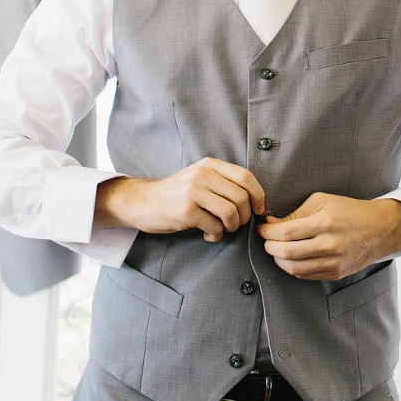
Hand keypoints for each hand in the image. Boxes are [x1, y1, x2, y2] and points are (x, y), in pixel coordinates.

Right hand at [95, 158, 265, 242]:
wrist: (141, 202)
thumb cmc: (176, 194)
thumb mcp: (199, 178)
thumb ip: (223, 182)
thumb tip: (255, 201)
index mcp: (209, 165)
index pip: (246, 177)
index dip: (258, 195)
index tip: (257, 209)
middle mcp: (202, 174)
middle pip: (241, 197)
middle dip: (244, 217)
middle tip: (234, 225)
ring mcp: (193, 192)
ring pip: (231, 212)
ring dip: (232, 227)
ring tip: (222, 230)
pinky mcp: (185, 211)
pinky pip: (215, 227)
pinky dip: (216, 235)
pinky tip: (208, 235)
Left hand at [257, 194, 400, 279]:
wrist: (380, 229)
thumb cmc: (349, 210)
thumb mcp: (322, 201)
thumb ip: (295, 213)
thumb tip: (271, 224)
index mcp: (325, 222)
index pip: (285, 233)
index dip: (266, 232)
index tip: (261, 228)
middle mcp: (330, 245)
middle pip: (286, 252)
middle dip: (268, 246)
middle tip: (265, 240)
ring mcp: (334, 262)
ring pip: (293, 268)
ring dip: (278, 259)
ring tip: (276, 249)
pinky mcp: (336, 273)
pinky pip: (305, 275)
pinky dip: (292, 267)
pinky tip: (291, 257)